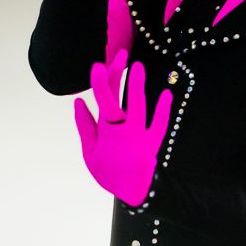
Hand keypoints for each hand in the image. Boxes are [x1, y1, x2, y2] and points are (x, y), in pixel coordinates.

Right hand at [73, 48, 173, 206]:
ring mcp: (140, 133)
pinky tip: (166, 93)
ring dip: (137, 85)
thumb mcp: (88, 152)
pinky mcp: (154, 140)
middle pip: (120, 97)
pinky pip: (160, 122)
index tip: (97, 64)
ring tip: (137, 65)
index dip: (99, 82)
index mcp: (106, 130)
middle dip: (119, 74)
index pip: (102, 101)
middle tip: (121, 53)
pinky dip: (163, 108)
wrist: (132, 192)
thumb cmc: (107, 172)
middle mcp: (123, 128)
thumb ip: (85, 126)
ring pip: (139, 106)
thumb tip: (78, 101)